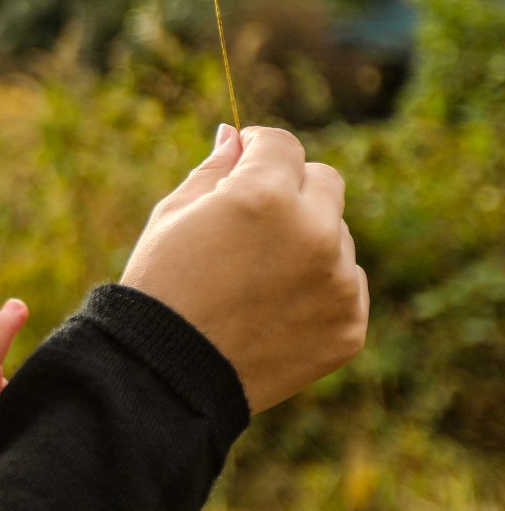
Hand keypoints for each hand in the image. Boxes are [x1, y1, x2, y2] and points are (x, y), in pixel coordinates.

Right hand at [120, 123, 368, 413]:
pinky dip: (317, 289)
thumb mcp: (174, 214)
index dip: (257, 150)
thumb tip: (237, 136)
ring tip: (255, 278)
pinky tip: (272, 309)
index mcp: (265, 195)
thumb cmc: (161, 285)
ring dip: (307, 242)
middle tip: (250, 223)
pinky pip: (346, 285)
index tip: (243, 162)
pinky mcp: (349, 324)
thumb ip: (215, 169)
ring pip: (336, 236)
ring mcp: (339, 282)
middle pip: (325, 182)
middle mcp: (314, 232)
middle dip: (292, 190)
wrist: (167, 374)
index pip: (282, 144)